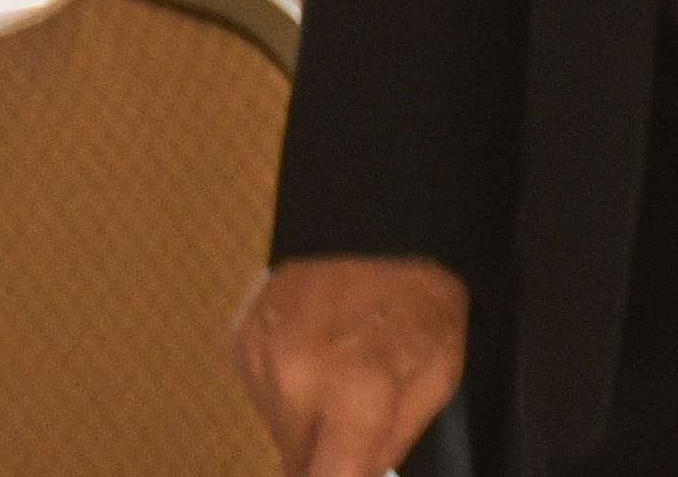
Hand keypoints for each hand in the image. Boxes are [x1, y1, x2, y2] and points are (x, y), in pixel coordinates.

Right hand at [233, 255, 468, 476]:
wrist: (373, 227)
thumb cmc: (420, 310)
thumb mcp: (436, 382)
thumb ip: (392, 442)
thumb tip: (359, 474)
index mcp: (353, 395)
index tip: (349, 472)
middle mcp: (295, 380)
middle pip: (298, 462)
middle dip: (327, 458)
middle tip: (356, 434)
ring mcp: (261, 355)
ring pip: (278, 428)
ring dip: (306, 427)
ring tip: (338, 389)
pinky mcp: (242, 336)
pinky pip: (262, 393)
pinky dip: (287, 393)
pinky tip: (314, 362)